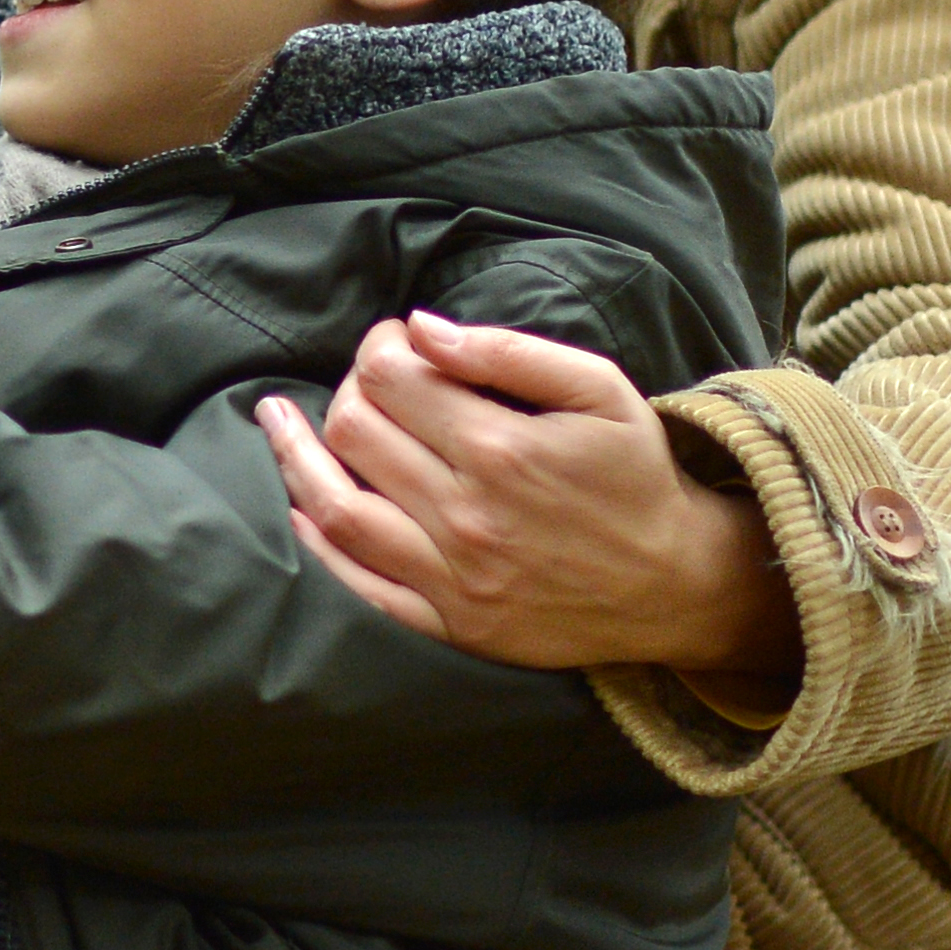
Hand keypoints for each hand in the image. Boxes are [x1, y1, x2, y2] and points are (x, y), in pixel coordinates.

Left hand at [252, 311, 801, 689]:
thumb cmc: (635, 476)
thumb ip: (509, 351)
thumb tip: (421, 329)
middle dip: (347, 390)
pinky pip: (359, 582)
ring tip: (276, 421)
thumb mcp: (600, 392)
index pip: (391, 379)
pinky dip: (319, 539)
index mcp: (500, 449)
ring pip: (337, 506)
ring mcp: (452, 574)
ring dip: (295, 457)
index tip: (392, 342)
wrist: (675, 583)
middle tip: (367, 382)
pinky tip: (300, 504)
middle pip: (355, 433)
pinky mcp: (449, 621)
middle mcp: (466, 513)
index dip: (378, 347)